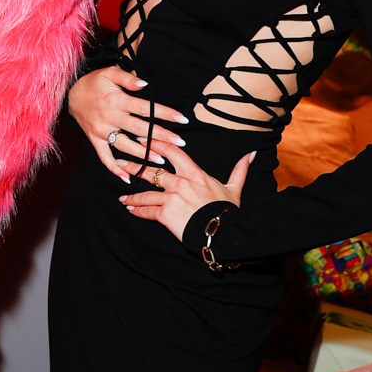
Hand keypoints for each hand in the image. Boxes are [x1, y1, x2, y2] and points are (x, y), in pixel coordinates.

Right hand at [68, 64, 185, 176]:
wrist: (70, 94)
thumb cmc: (94, 82)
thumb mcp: (109, 73)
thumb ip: (127, 78)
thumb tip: (144, 84)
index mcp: (116, 101)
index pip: (146, 109)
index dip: (166, 114)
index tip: (182, 119)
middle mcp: (110, 117)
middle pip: (140, 129)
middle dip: (162, 136)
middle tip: (180, 142)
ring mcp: (102, 131)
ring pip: (126, 146)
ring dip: (143, 154)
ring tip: (161, 160)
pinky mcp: (95, 140)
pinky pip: (105, 157)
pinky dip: (115, 168)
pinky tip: (128, 178)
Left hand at [120, 140, 253, 243]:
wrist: (224, 232)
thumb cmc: (228, 211)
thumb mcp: (234, 188)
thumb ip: (239, 170)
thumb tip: (250, 154)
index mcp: (195, 173)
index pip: (172, 151)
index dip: (156, 143)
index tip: (143, 139)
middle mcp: (180, 182)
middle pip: (152, 171)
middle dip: (134, 167)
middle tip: (121, 162)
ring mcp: (171, 197)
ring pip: (145, 193)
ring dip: (131, 195)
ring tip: (122, 197)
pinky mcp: (165, 214)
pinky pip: (147, 211)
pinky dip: (137, 210)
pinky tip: (130, 210)